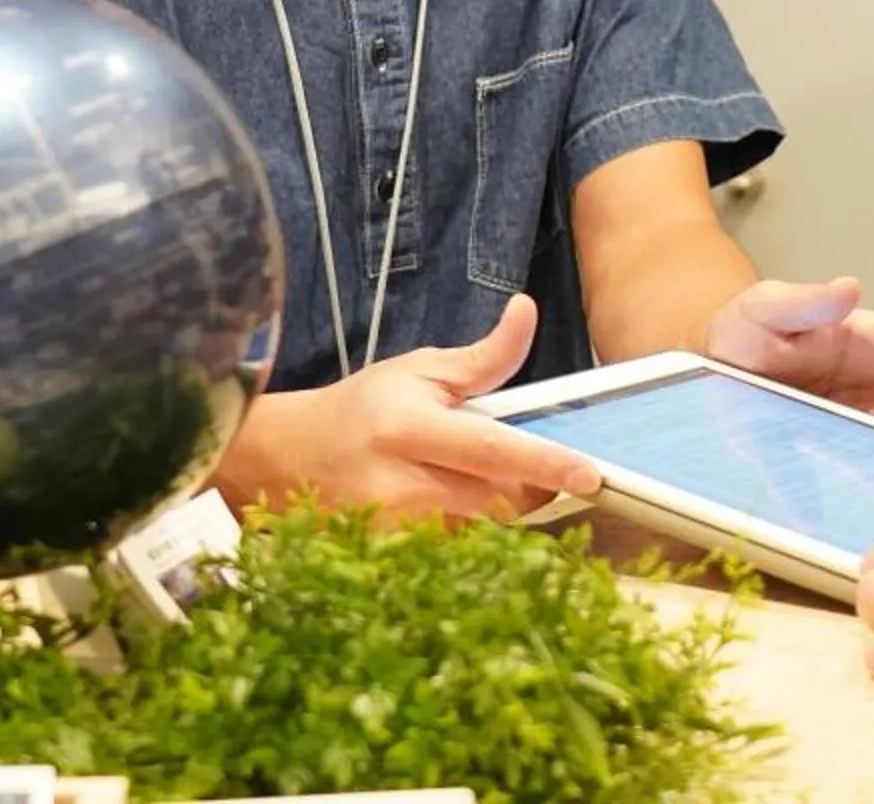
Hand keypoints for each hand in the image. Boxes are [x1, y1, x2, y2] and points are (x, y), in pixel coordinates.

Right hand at [214, 294, 602, 523]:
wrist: (283, 460)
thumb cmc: (362, 410)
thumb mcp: (420, 370)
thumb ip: (483, 358)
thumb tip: (526, 311)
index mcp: (410, 430)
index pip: (491, 450)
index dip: (544, 463)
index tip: (590, 475)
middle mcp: (399, 486)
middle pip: (496, 504)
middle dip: (526, 490)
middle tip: (519, 468)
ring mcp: (389, 534)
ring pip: (478, 536)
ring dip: (494, 514)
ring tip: (467, 485)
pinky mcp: (383, 563)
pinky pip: (451, 559)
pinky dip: (465, 539)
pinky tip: (447, 514)